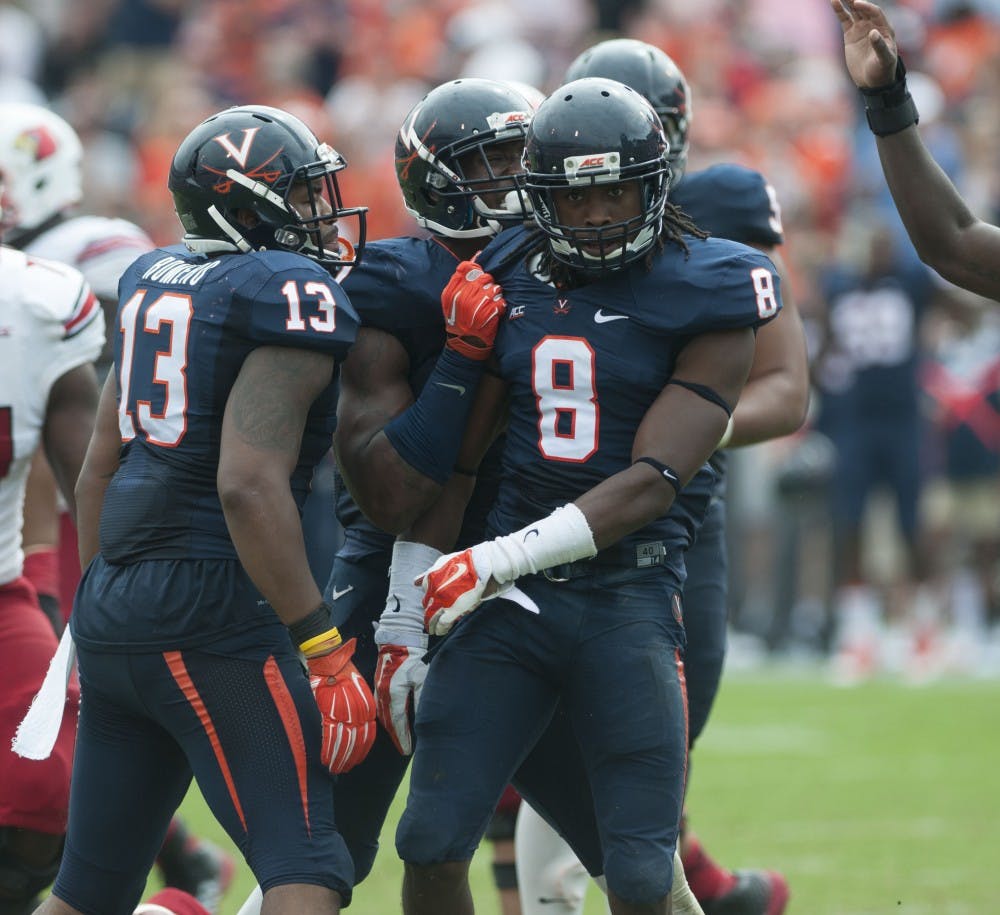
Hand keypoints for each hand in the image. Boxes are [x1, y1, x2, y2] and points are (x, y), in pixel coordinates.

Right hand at [307, 638, 375, 773]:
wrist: (329, 661)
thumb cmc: (342, 675)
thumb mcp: (357, 693)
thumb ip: (357, 712)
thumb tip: (353, 732)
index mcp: (367, 708)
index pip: (366, 736)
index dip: (360, 752)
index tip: (354, 762)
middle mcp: (358, 713)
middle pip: (356, 743)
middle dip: (349, 759)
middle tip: (343, 769)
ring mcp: (343, 713)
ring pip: (344, 744)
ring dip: (339, 759)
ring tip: (334, 768)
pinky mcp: (328, 712)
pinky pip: (330, 738)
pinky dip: (328, 751)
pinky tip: (325, 760)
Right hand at [374, 643, 426, 754]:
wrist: (398, 636)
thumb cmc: (412, 656)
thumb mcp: (421, 678)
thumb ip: (420, 700)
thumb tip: (422, 719)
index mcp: (393, 695)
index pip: (398, 723)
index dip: (403, 738)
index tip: (407, 751)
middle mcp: (382, 694)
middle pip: (388, 722)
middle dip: (396, 736)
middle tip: (403, 748)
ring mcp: (379, 688)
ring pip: (384, 714)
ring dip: (391, 727)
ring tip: (399, 737)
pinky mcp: (380, 682)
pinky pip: (382, 706)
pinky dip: (388, 716)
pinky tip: (393, 719)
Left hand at [416, 546, 501, 635]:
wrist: (481, 565)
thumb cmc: (466, 562)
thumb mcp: (443, 562)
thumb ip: (429, 573)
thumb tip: (415, 582)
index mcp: (430, 577)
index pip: (425, 593)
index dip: (430, 600)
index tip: (433, 603)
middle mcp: (433, 590)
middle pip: (427, 606)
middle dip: (429, 614)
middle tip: (431, 620)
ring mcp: (442, 600)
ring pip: (432, 618)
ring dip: (432, 625)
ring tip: (434, 630)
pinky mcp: (452, 609)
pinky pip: (442, 623)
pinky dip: (441, 629)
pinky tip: (441, 632)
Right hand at [441, 256, 506, 359]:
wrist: (464, 345)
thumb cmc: (459, 320)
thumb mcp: (452, 300)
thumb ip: (461, 279)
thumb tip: (477, 256)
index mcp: (451, 292)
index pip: (465, 268)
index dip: (475, 268)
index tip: (479, 274)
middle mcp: (463, 297)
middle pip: (483, 277)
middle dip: (488, 283)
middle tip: (486, 292)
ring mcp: (476, 305)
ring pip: (494, 288)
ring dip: (495, 294)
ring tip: (490, 303)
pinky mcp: (488, 314)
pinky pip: (500, 301)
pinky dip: (500, 305)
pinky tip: (495, 311)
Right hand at [831, 0, 897, 86]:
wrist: (872, 80)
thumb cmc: (882, 70)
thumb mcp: (884, 59)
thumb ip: (880, 46)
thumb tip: (872, 32)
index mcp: (884, 28)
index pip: (875, 13)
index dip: (867, 7)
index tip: (857, 4)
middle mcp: (873, 25)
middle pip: (864, 8)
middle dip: (855, 0)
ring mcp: (861, 28)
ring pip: (853, 11)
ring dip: (846, 2)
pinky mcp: (850, 34)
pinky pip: (844, 20)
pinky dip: (840, 11)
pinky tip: (834, 2)